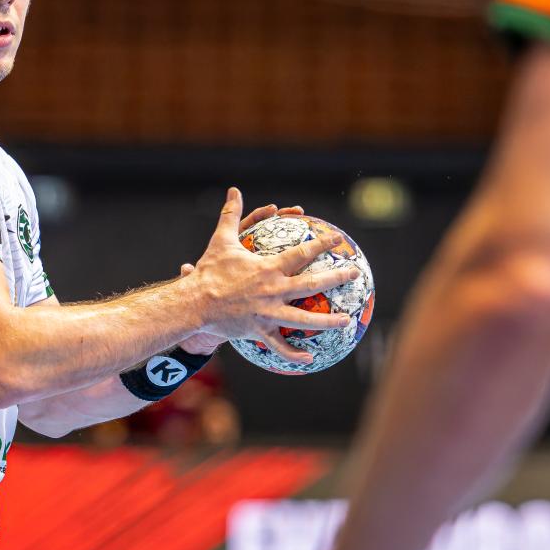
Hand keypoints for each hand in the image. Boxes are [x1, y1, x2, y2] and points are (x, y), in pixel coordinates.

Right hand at [188, 190, 356, 366]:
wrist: (195, 304)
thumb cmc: (208, 272)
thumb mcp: (221, 241)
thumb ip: (231, 215)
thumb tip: (233, 191)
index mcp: (268, 269)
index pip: (302, 254)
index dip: (322, 245)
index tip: (338, 240)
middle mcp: (273, 291)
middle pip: (312, 285)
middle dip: (336, 278)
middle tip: (355, 274)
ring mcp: (268, 313)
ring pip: (304, 319)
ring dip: (328, 321)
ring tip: (346, 321)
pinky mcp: (259, 330)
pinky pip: (279, 345)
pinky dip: (294, 353)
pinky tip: (310, 359)